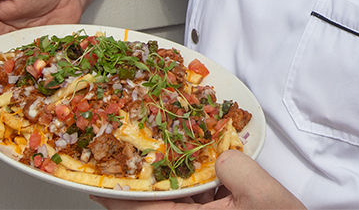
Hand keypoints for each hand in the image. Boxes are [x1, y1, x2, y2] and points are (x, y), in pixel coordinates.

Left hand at [90, 151, 304, 209]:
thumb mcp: (263, 195)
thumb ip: (238, 167)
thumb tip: (223, 153)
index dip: (116, 199)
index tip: (95, 186)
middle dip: (136, 190)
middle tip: (120, 165)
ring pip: (173, 207)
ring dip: (162, 189)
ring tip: (151, 164)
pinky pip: (194, 207)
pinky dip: (187, 191)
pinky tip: (193, 174)